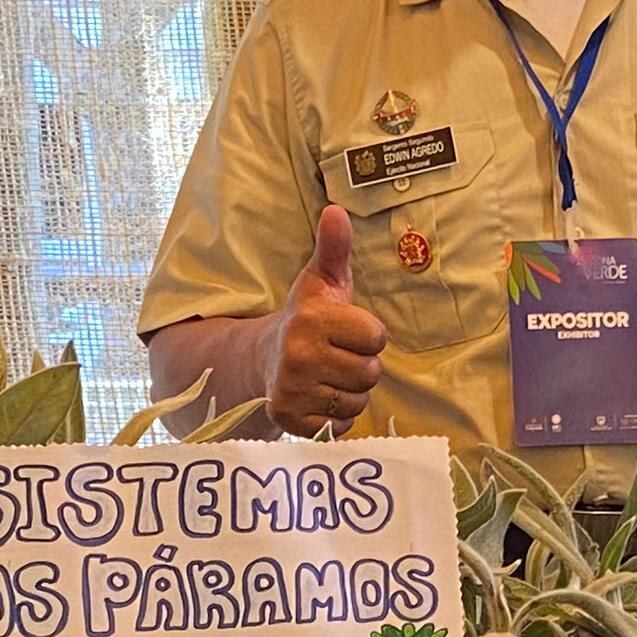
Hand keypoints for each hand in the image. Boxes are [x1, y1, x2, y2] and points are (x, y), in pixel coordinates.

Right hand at [269, 208, 386, 433]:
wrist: (260, 359)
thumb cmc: (304, 319)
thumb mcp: (320, 281)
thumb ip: (334, 248)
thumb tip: (337, 210)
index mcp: (312, 319)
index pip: (376, 338)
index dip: (367, 336)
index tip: (345, 331)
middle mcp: (299, 355)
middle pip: (370, 373)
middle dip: (360, 366)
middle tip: (336, 356)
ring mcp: (293, 389)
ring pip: (357, 401)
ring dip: (349, 392)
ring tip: (327, 376)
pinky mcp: (289, 419)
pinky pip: (339, 425)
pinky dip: (335, 416)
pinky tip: (318, 397)